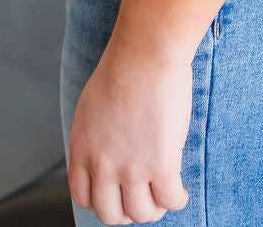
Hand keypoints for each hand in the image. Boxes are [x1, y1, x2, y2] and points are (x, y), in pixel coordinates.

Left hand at [68, 36, 191, 223]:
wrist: (145, 52)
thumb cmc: (124, 67)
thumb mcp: (92, 107)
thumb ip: (95, 137)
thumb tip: (108, 155)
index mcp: (82, 148)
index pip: (83, 197)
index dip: (103, 201)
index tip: (118, 194)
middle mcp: (102, 164)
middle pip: (111, 214)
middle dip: (128, 211)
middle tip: (143, 198)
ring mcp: (130, 168)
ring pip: (142, 213)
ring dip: (155, 208)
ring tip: (164, 194)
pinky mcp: (160, 165)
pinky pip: (170, 201)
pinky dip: (177, 200)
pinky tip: (180, 190)